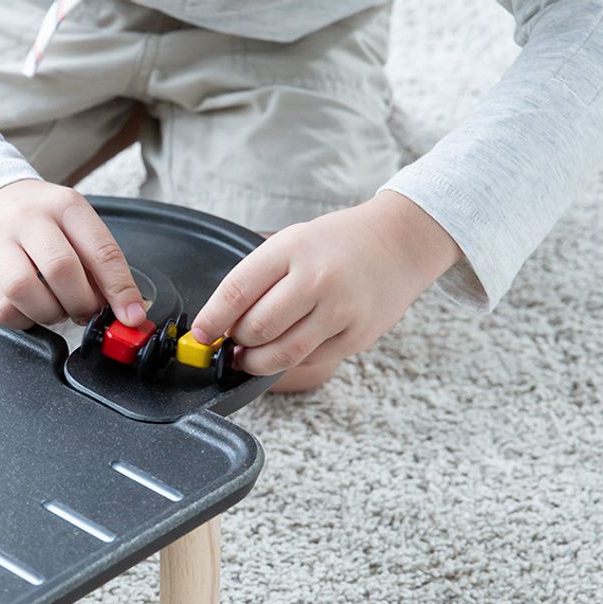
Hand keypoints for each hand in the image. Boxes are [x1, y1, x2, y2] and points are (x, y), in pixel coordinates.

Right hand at [0, 179, 147, 330]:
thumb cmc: (39, 219)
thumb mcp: (74, 225)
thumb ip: (99, 264)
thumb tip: (127, 309)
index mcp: (65, 206)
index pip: (101, 250)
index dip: (120, 290)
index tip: (131, 316)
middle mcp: (29, 219)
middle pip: (61, 270)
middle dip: (81, 304)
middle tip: (85, 311)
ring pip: (24, 290)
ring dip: (49, 313)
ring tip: (56, 309)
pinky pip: (2, 308)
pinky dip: (23, 320)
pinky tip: (30, 310)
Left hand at [191, 191, 462, 376]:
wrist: (401, 242)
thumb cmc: (338, 244)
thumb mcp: (294, 241)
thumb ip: (259, 278)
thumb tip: (220, 322)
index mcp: (293, 249)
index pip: (237, 292)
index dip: (212, 320)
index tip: (200, 335)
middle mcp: (316, 279)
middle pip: (256, 329)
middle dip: (236, 342)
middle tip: (232, 342)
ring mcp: (340, 311)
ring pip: (281, 354)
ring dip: (255, 362)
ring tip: (248, 357)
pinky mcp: (355, 337)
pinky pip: (308, 361)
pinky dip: (289, 360)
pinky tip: (287, 348)